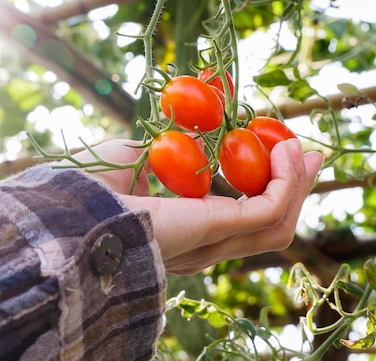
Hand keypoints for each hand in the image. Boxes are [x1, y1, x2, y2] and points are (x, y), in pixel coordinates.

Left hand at [75, 138, 322, 274]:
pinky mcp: (218, 229)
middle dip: (294, 187)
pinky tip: (283, 151)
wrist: (67, 207)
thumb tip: (190, 130)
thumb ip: (167, 149)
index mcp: (187, 232)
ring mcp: (214, 241)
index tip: (282, 153)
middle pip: (270, 224)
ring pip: (278, 222)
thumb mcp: (136, 157)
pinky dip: (285, 181)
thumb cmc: (89, 188)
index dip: (269, 188)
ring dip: (296, 184)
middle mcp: (205, 244)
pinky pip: (270, 209)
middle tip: (309, 152)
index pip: (243, 218)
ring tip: (298, 147)